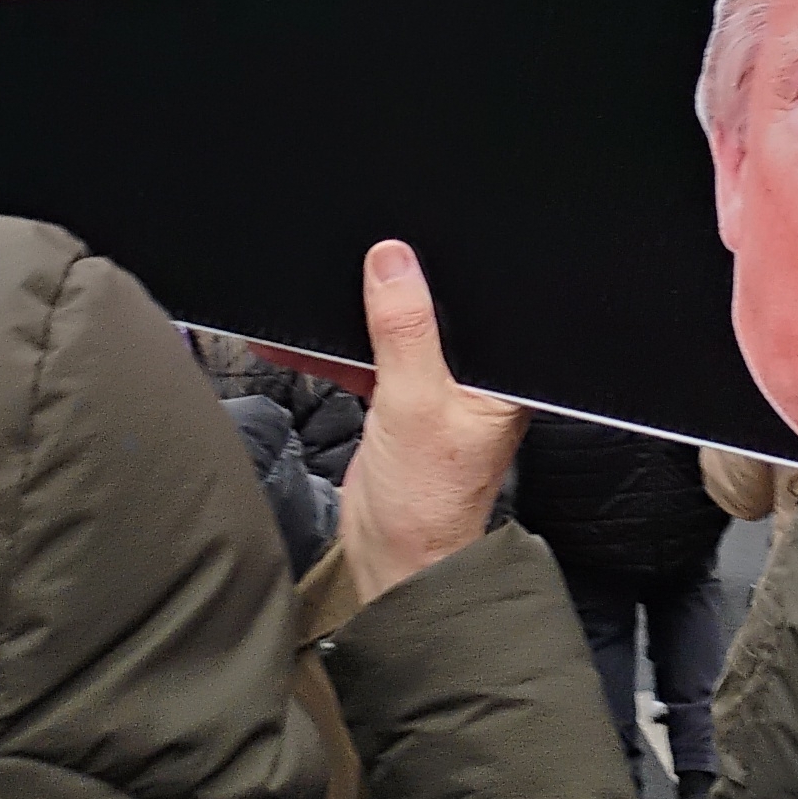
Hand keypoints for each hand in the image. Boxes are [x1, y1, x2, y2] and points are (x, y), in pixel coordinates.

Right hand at [338, 241, 525, 601]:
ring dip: (354, 318)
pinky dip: (332, 350)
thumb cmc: (427, 502)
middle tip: (356, 253)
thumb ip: (404, 330)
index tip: (402, 237)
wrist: (392, 562)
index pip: (478, 298)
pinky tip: (295, 336)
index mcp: (502, 371)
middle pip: (433, 311)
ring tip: (320, 283)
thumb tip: (393, 261)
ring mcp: (434, 389)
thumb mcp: (415, 402)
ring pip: (393, 333)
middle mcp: (474, 376)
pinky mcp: (398, 404)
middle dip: (392, 288)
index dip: (444, 267)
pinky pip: (364, 360)